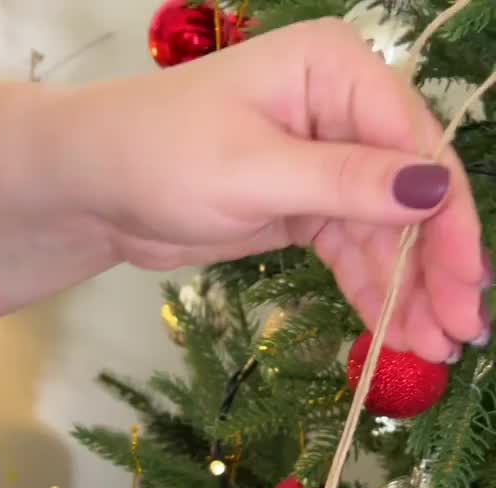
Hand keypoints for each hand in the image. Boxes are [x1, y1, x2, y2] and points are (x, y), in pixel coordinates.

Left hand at [68, 19, 485, 362]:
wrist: (93, 187)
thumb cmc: (159, 156)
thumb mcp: (255, 172)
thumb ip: (346, 184)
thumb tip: (433, 190)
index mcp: (335, 73)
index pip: (417, 146)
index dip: (448, 220)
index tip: (468, 284)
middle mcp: (342, 112)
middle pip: (411, 195)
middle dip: (435, 266)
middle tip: (460, 333)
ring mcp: (327, 163)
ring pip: (386, 233)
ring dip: (409, 291)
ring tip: (433, 350)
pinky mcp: (306, 208)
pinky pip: (353, 252)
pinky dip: (373, 291)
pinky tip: (397, 332)